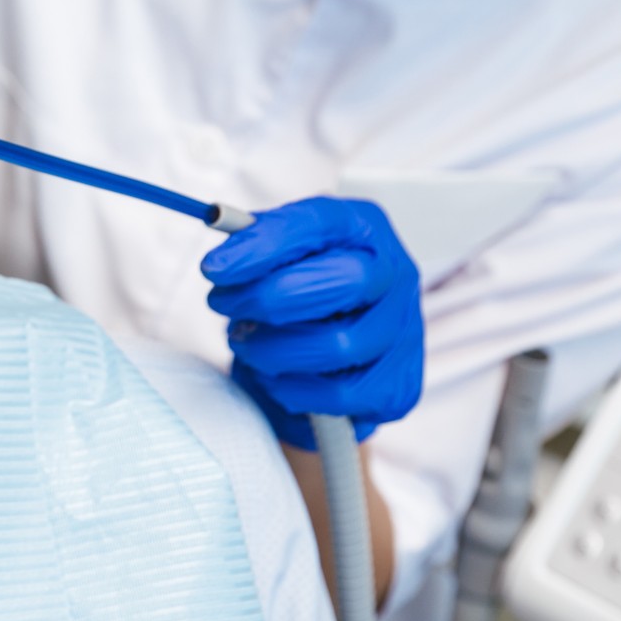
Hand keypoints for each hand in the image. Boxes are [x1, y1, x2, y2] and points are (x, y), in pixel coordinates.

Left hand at [201, 196, 422, 449]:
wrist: (331, 345)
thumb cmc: (296, 286)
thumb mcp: (274, 251)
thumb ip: (250, 244)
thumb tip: (221, 264)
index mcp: (363, 226)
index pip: (321, 224)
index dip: (265, 246)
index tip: (214, 267)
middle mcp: (396, 273)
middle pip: (345, 281)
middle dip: (271, 298)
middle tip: (223, 304)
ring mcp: (406, 331)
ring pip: (340, 345)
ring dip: (273, 349)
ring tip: (244, 342)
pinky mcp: (400, 386)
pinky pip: (343, 396)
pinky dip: (294, 389)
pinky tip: (274, 376)